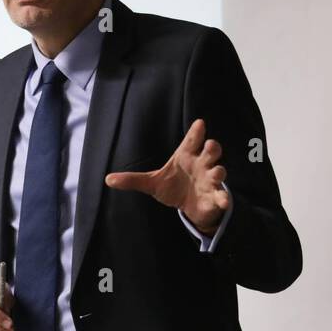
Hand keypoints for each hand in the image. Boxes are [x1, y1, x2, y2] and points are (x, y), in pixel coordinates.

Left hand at [104, 119, 228, 233]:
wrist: (188, 206)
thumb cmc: (172, 186)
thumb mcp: (151, 183)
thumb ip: (133, 180)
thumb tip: (107, 179)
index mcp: (186, 156)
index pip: (192, 140)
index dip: (196, 132)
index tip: (199, 123)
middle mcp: (201, 164)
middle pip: (210, 151)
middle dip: (212, 147)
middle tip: (210, 145)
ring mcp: (210, 180)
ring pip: (219, 171)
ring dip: (218, 171)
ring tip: (216, 172)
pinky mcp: (214, 197)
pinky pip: (222, 196)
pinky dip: (224, 198)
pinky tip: (223, 201)